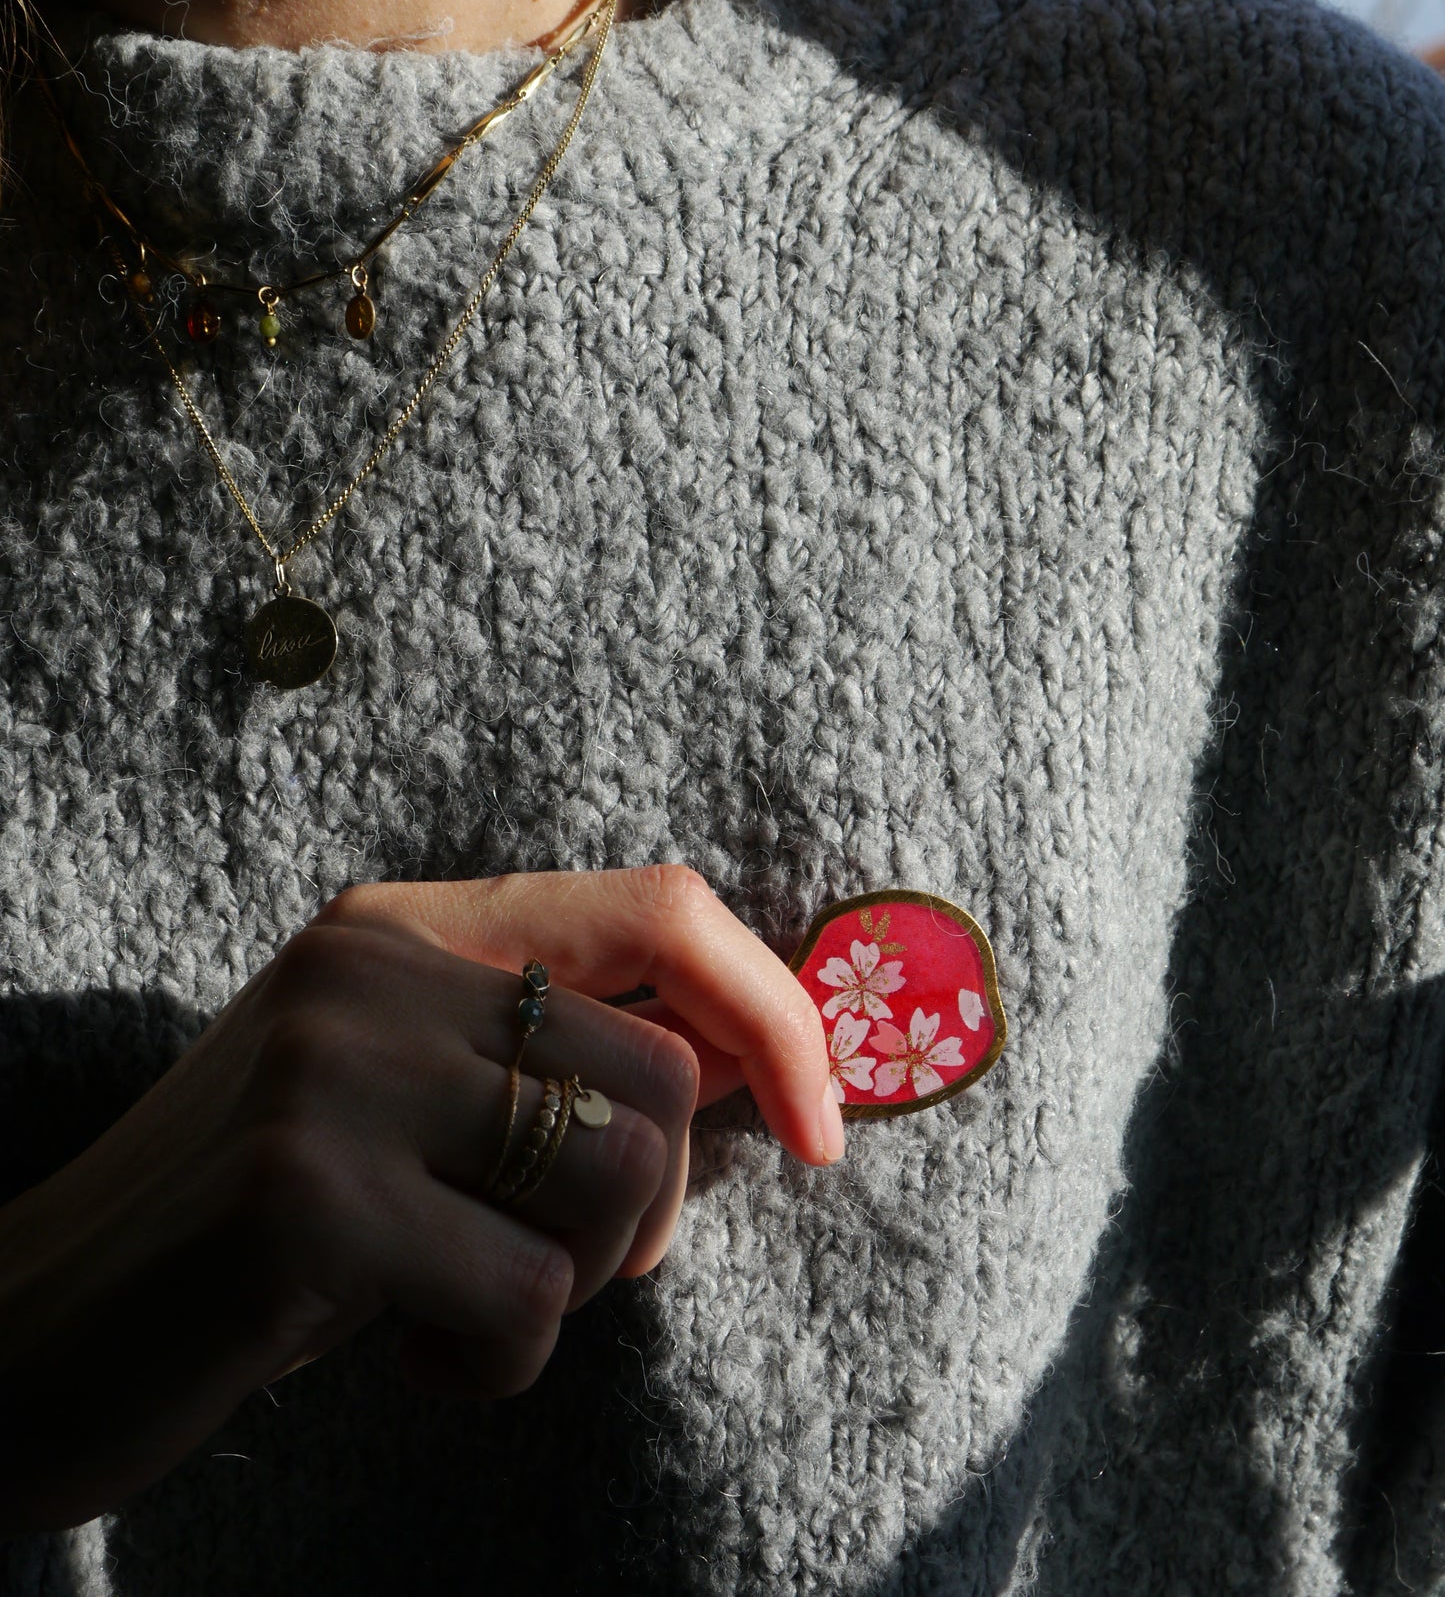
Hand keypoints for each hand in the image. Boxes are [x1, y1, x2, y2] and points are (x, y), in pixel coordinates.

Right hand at [0, 864, 838, 1535]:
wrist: (32, 1328)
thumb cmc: (258, 1230)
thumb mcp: (403, 1103)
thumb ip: (553, 1057)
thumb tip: (757, 1060)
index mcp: (408, 922)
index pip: (662, 907)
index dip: (775, 1013)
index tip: (821, 1129)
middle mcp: (374, 966)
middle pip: (659, 1079)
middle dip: (648, 1214)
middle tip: (546, 1266)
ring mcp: (333, 1075)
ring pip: (618, 1183)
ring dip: (570, 1289)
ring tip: (455, 1300)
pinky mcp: (306, 1203)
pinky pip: (526, 1299)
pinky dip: (492, 1362)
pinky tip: (394, 1352)